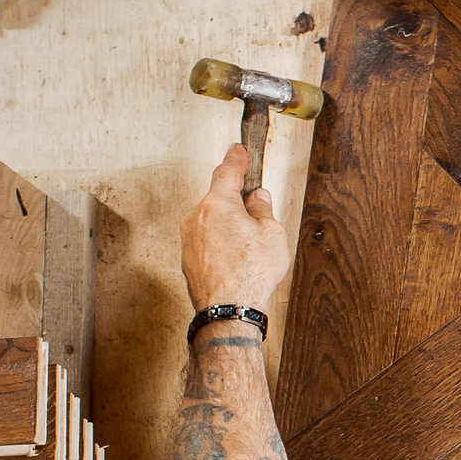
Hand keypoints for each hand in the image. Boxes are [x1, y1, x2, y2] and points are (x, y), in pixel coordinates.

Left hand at [180, 143, 291, 315]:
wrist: (228, 309)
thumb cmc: (250, 275)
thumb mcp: (272, 235)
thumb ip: (263, 210)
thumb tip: (258, 199)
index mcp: (217, 204)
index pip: (226, 171)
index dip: (235, 159)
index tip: (237, 150)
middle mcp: (197, 217)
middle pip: (218, 199)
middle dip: (236, 203)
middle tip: (255, 212)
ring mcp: (188, 239)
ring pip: (211, 222)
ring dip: (228, 227)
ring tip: (249, 248)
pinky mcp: (188, 259)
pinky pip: (206, 242)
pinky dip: (220, 245)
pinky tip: (236, 260)